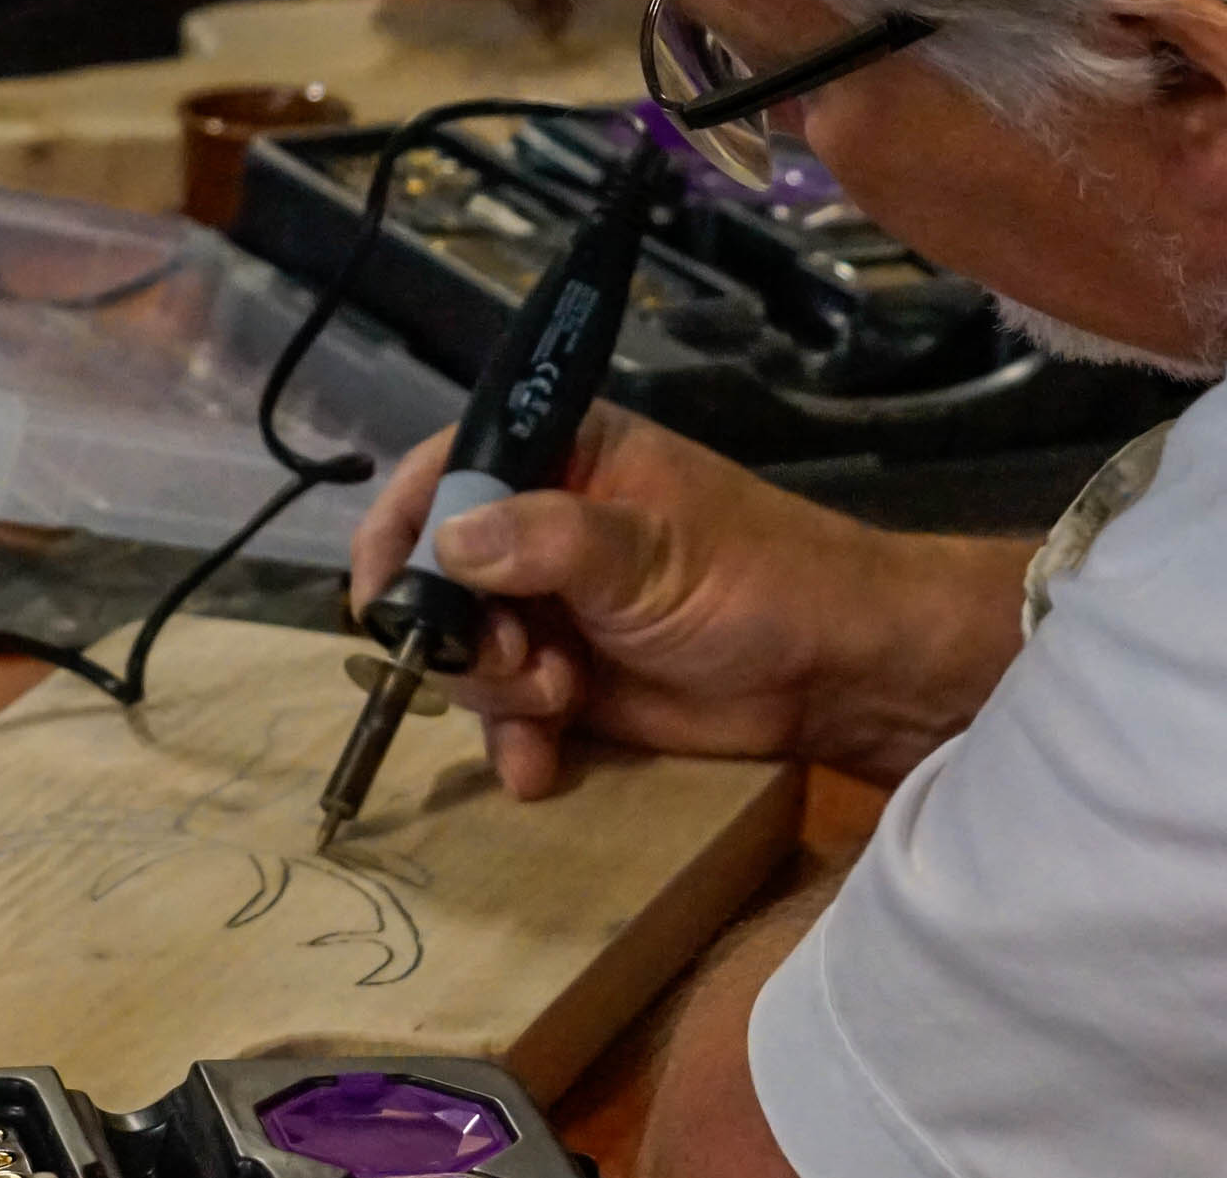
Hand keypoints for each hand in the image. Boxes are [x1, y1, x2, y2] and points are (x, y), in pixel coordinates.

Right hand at [351, 403, 1033, 796]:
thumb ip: (549, 540)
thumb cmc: (761, 582)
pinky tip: (540, 769)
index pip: (444, 469)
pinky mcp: (569, 683)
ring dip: (495, 693)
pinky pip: (504, 715)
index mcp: (564, 459)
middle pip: (435, 574)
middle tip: (520, 663)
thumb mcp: (653, 554)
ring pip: (463, 652)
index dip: (403, 530)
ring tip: (562, 703)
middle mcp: (540, 528)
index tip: (389, 598)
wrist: (837, 675)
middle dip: (460, 633)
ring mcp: (551, 609)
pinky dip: (513, 742)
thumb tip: (449, 539)